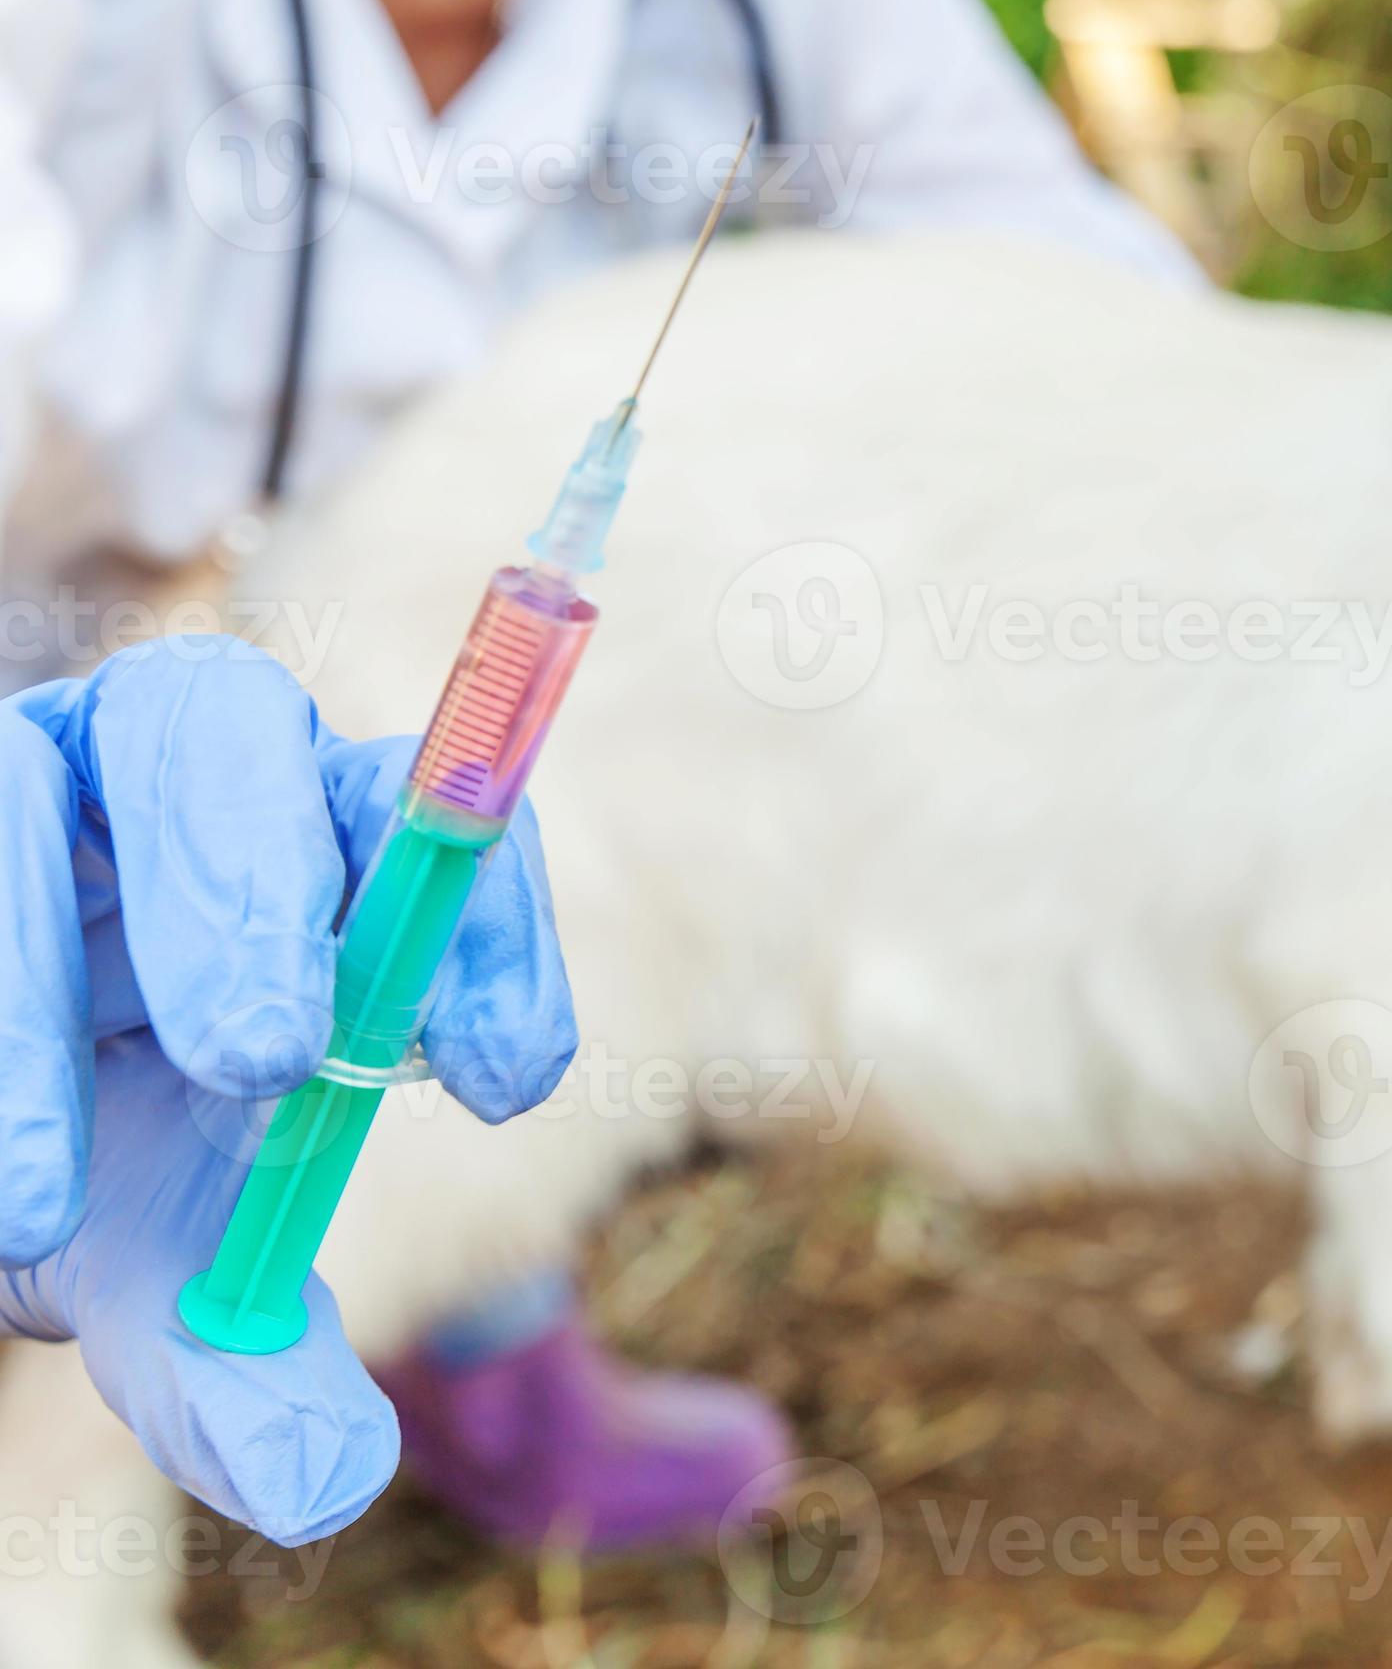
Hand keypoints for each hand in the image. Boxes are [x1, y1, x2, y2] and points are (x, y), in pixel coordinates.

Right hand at [0, 636, 577, 1543]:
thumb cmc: (98, 1185)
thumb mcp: (171, 1292)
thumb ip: (249, 1377)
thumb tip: (325, 1485)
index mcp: (321, 854)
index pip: (439, 836)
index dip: (492, 939)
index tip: (510, 1086)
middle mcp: (194, 773)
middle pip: (250, 738)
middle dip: (270, 891)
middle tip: (272, 1062)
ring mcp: (49, 768)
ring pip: (93, 748)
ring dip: (104, 947)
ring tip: (107, 1158)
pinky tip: (14, 1172)